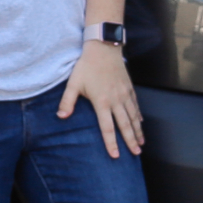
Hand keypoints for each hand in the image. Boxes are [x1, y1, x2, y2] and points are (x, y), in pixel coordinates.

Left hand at [58, 41, 142, 156]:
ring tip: (141, 143)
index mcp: (102, 102)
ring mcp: (125, 94)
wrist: (104, 47)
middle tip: (136, 153)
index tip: (115, 155)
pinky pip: (136, 106)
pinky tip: (141, 123)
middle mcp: (116, 100)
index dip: (111, 143)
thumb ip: (67, 101)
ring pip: (133, 117)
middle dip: (130, 141)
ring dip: (138, 131)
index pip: (107, 127)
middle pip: (125, 125)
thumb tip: (61, 117)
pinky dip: (139, 116)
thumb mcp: (73, 83)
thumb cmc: (87, 65)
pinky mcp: (129, 88)